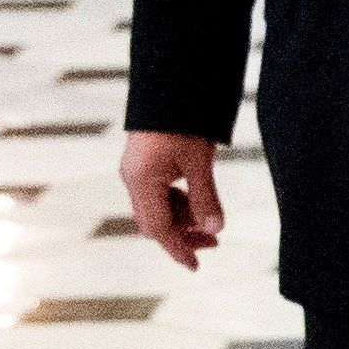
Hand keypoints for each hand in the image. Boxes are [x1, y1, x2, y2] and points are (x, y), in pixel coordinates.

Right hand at [118, 130, 223, 271]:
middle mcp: (133, 179)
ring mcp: (137, 172)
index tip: (195, 265)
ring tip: (210, 219)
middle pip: (155, 222)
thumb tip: (215, 229)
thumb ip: (206, 198)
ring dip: (183, 218)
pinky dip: (179, 202)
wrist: (171, 83)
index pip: (158, 228)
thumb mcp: (199, 161)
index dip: (178, 249)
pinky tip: (197, 199)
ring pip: (157, 208)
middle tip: (214, 242)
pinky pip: (159, 194)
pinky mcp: (144, 164)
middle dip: (182, 234)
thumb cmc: (184, 120)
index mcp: (142, 181)